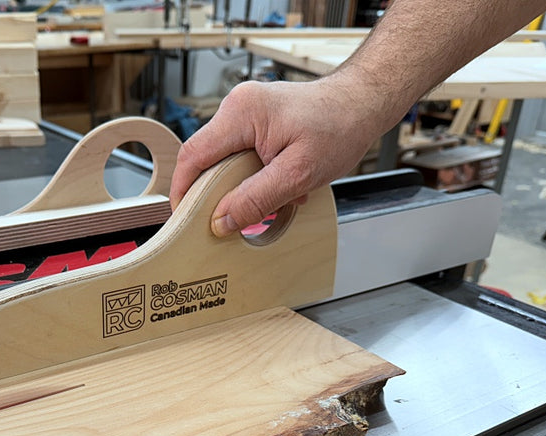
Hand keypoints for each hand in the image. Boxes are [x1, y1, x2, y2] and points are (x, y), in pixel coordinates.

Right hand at [168, 79, 383, 237]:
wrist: (362, 104)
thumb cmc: (339, 127)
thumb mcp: (298, 174)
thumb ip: (256, 199)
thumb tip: (221, 221)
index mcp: (241, 113)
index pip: (193, 156)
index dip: (183, 190)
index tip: (183, 219)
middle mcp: (237, 107)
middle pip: (207, 161)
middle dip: (222, 193)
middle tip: (240, 216)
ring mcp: (245, 113)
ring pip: (225, 162)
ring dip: (245, 187)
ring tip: (279, 195)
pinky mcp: (256, 122)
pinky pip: (241, 157)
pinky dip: (257, 177)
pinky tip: (282, 184)